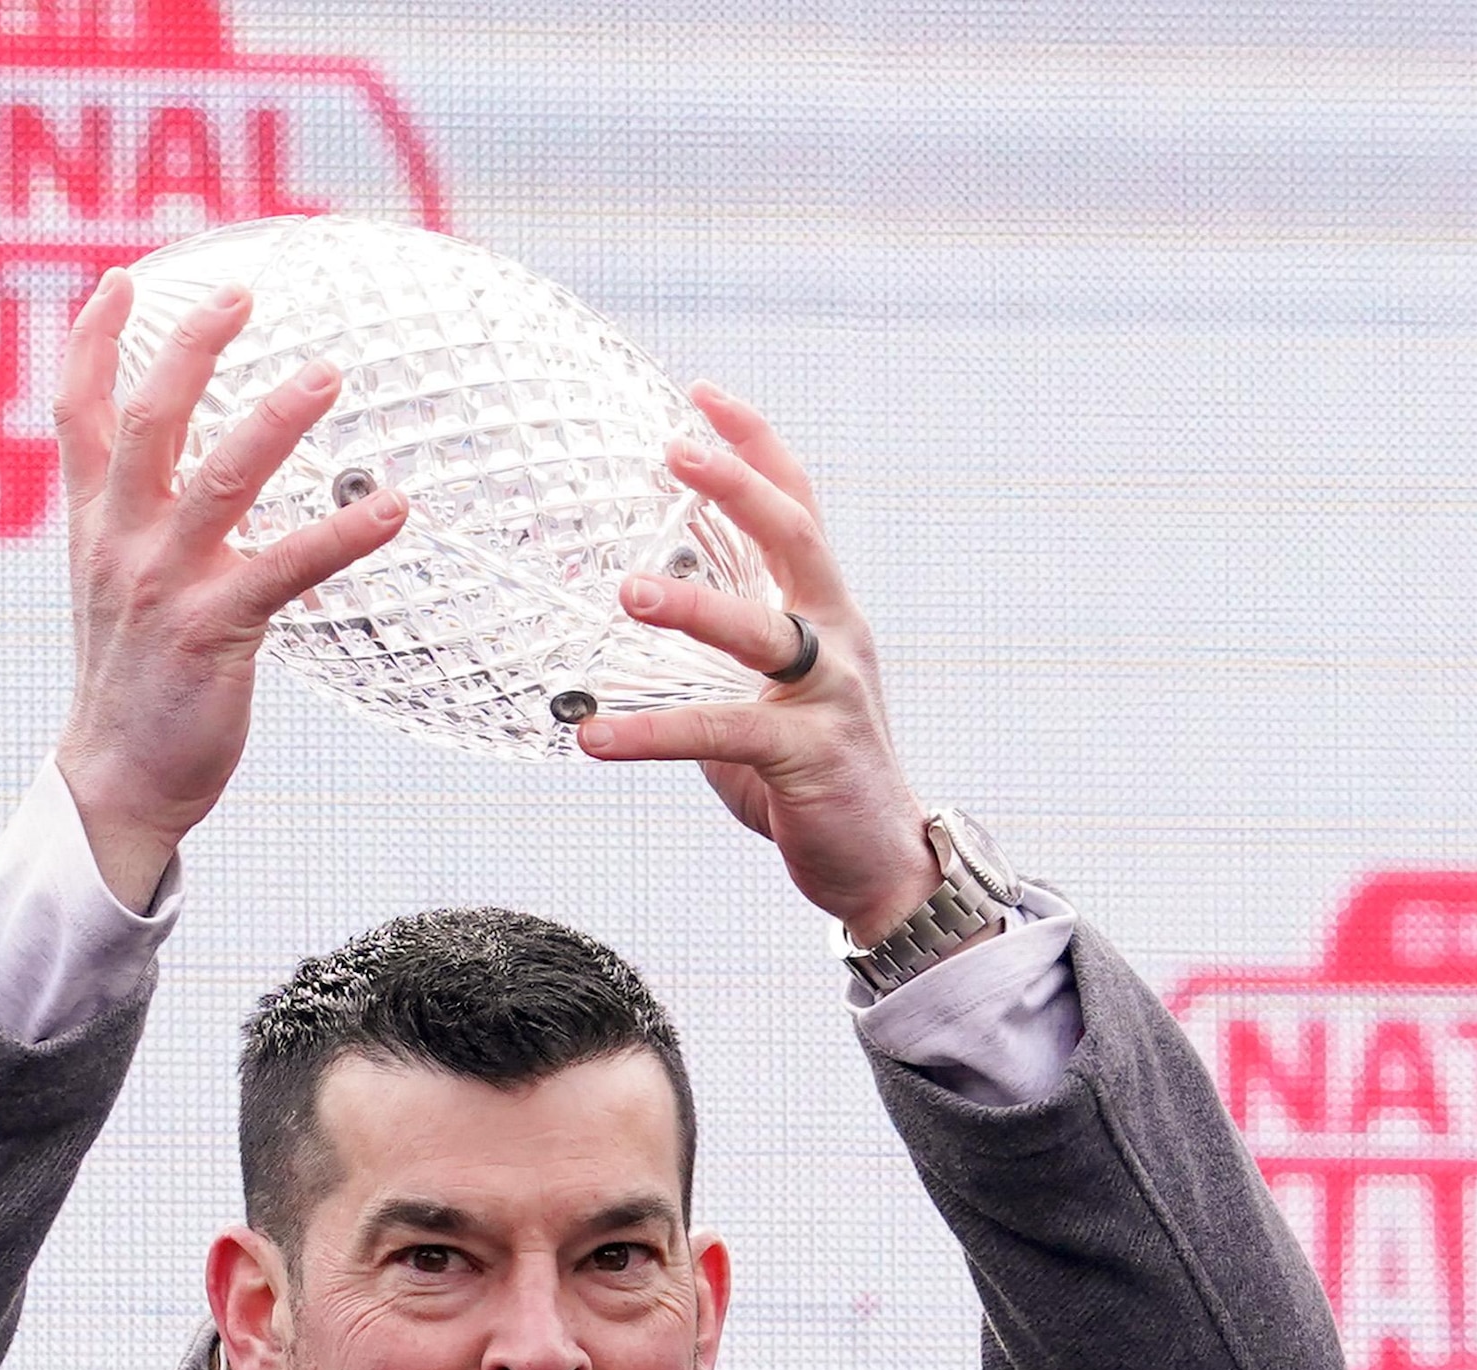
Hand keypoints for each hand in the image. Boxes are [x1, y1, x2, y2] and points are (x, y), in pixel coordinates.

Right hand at [49, 268, 407, 908]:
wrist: (117, 781)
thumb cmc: (133, 680)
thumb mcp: (114, 584)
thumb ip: (134, 518)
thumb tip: (181, 462)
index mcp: (93, 525)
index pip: (76, 415)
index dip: (92, 341)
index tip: (123, 279)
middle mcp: (122, 542)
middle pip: (148, 423)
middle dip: (189, 350)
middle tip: (242, 296)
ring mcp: (165, 585)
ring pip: (218, 480)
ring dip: (273, 421)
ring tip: (327, 373)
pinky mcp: (214, 632)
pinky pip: (287, 568)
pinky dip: (343, 533)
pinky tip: (393, 507)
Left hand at [571, 386, 944, 944]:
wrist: (882, 867)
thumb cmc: (810, 779)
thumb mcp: (755, 702)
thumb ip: (702, 663)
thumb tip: (617, 632)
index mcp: (824, 611)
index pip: (798, 504)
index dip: (755, 445)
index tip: (701, 394)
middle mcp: (835, 636)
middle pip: (794, 535)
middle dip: (736, 484)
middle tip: (671, 448)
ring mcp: (829, 694)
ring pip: (760, 633)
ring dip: (691, 607)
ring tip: (624, 592)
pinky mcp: (808, 755)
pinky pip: (723, 733)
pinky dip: (653, 736)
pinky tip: (594, 740)